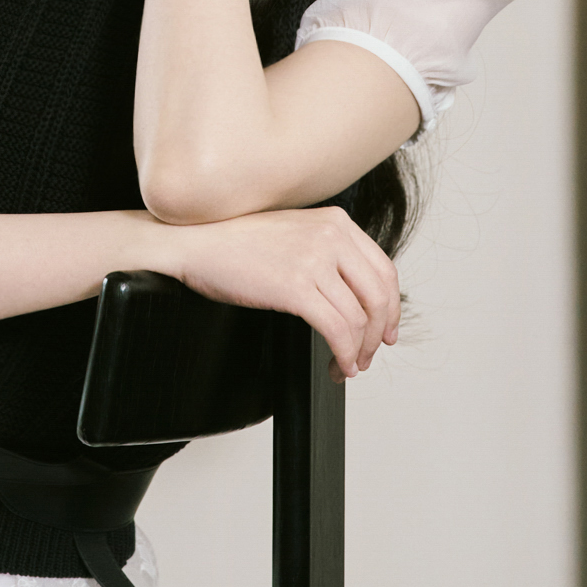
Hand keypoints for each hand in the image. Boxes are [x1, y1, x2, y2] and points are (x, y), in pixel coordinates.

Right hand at [162, 203, 398, 377]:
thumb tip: (356, 293)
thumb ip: (327, 251)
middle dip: (378, 335)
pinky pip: (337, 330)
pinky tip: (337, 364)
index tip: (386, 330)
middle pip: (380, 296)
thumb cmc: (236, 243)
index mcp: (336, 221)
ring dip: (359, 351)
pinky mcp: (295, 287)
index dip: (392, 308)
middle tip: (370, 355)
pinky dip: (344, 354)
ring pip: (360, 318)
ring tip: (347, 365)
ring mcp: (313, 259)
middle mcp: (331, 236)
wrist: (195, 243)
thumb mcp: (294, 232)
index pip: (385, 270)